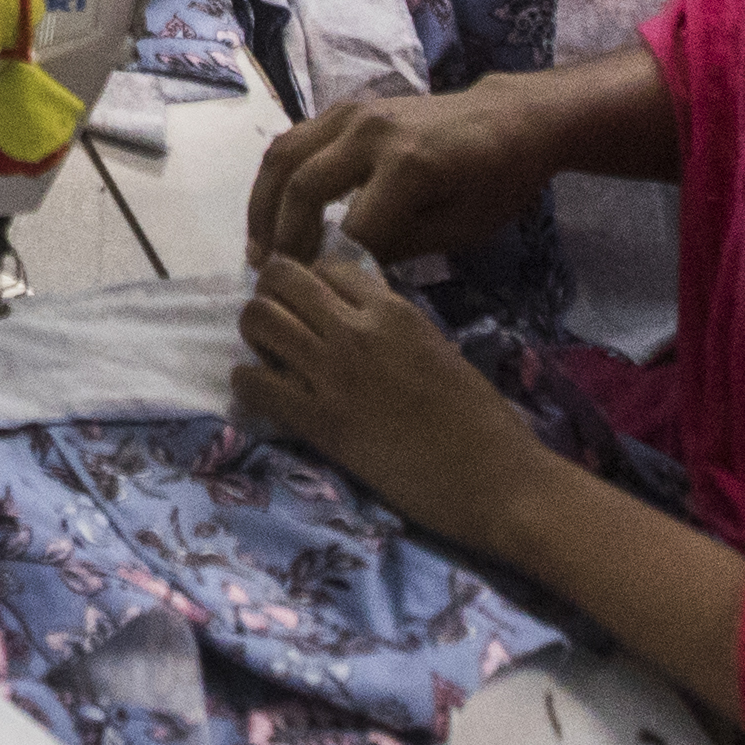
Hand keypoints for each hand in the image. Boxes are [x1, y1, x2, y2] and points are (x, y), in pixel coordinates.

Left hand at [229, 253, 552, 548]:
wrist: (496, 478)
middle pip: (280, 279)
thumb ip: (393, 328)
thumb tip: (359, 321)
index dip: (312, 283)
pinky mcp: (321, 422)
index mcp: (393, 310)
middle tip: (279, 323)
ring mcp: (334, 374)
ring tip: (268, 355)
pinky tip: (262, 395)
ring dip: (255, 333)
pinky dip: (248, 384)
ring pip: (258, 319)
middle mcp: (356, 330)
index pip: (326, 266)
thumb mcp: (436, 348)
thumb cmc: (481, 420)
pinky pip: (255, 384)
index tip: (312, 306)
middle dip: (271, 294)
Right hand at [244, 81, 565, 270]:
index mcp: (409, 166)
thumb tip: (345, 270)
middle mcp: (371, 132)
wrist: (507, 118)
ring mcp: (351, 113)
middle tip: (271, 278)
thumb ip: (400, 246)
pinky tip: (272, 212)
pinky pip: (293, 140)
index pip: (351, 227)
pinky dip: (275, 178)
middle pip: (303, 186)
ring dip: (263, 205)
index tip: (316, 298)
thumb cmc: (495, 181)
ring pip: (283, 156)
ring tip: (258, 248)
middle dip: (282, 237)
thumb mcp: (461, 228)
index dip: (329, 267)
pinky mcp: (342, 107)